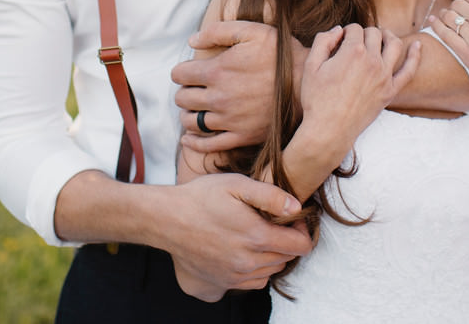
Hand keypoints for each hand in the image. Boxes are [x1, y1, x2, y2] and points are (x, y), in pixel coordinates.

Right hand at [165, 173, 312, 300]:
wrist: (166, 219)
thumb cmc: (201, 197)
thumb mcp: (237, 184)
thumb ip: (270, 195)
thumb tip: (297, 207)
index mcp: (256, 237)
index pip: (300, 246)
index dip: (302, 230)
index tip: (293, 218)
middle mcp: (248, 262)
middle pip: (287, 258)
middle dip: (287, 241)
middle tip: (274, 222)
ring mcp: (235, 276)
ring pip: (271, 271)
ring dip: (273, 255)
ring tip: (258, 234)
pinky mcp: (223, 283)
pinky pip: (254, 282)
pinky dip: (258, 269)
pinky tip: (247, 250)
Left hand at [173, 20, 288, 152]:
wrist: (306, 86)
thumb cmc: (281, 55)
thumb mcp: (253, 31)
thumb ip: (218, 31)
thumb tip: (192, 40)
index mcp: (217, 70)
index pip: (180, 74)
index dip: (181, 71)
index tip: (189, 72)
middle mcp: (218, 97)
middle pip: (182, 99)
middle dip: (184, 92)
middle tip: (194, 89)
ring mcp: (229, 119)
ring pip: (191, 122)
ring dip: (188, 115)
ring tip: (195, 110)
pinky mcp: (241, 136)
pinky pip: (208, 145)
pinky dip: (193, 143)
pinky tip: (188, 139)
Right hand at [297, 24, 420, 153]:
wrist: (329, 129)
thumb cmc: (317, 99)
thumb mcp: (311, 66)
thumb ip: (323, 41)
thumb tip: (338, 29)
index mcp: (353, 51)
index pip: (354, 29)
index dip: (346, 32)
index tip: (340, 42)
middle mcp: (372, 60)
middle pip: (374, 33)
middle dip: (364, 33)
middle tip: (356, 42)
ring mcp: (384, 76)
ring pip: (395, 44)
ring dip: (388, 36)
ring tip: (382, 36)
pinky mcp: (390, 91)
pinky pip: (409, 71)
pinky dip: (415, 56)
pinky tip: (417, 46)